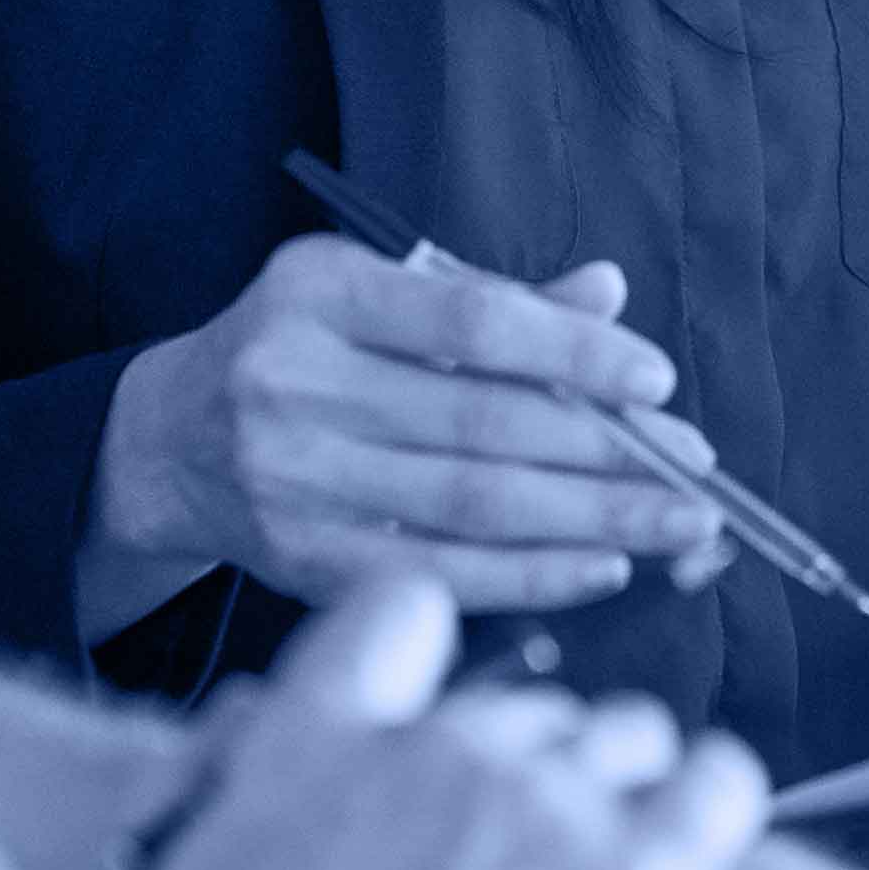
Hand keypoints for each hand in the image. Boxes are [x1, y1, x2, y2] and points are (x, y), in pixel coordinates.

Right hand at [92, 237, 727, 616]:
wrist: (172, 441)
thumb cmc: (303, 350)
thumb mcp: (375, 295)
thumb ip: (490, 299)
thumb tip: (606, 293)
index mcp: (317, 293)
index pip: (467, 323)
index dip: (571, 353)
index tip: (656, 377)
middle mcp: (294, 385)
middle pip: (482, 426)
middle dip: (607, 451)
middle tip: (697, 467)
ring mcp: (293, 481)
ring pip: (471, 508)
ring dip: (591, 520)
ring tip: (678, 524)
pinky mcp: (301, 561)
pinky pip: (439, 574)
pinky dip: (531, 576)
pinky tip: (601, 568)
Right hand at [115, 575, 766, 869]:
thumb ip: (210, 850)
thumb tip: (189, 856)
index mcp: (309, 746)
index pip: (394, 618)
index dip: (421, 654)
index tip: (428, 704)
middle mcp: (434, 752)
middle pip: (521, 706)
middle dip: (524, 764)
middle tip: (512, 854)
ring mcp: (540, 810)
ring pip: (621, 736)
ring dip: (619, 783)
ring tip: (613, 854)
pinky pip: (714, 790)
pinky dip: (716, 796)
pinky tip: (707, 825)